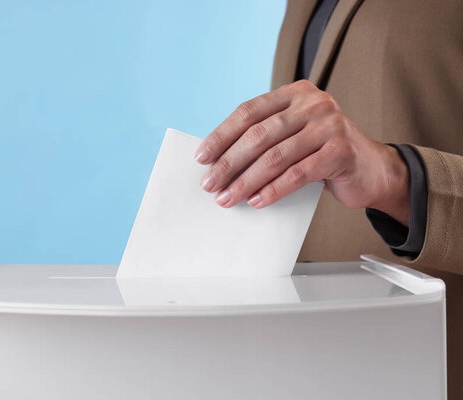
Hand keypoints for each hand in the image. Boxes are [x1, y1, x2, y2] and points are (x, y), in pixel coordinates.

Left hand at [195, 80, 410, 225]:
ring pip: (275, 157)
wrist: (372, 169)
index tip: (202, 157)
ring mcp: (329, 124)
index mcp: (295, 93)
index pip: (248, 112)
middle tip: (210, 184)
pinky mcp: (340, 150)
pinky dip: (273, 190)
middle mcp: (313, 103)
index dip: (222, 135)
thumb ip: (266, 138)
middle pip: (258, 135)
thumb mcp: (294, 136)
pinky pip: (297, 174)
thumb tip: (219, 162)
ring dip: (246, 181)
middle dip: (229, 163)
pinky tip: (256, 202)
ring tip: (227, 198)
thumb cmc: (322, 153)